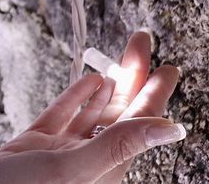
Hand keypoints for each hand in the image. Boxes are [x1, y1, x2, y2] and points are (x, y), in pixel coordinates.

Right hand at [0, 31, 182, 183]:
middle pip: (120, 111)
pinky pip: (63, 115)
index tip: (169, 67)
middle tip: (141, 40)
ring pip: (94, 111)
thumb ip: (119, 145)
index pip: (140, 122)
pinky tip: (88, 79)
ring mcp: (63, 150)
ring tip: (122, 57)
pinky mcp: (37, 144)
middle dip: (133, 75)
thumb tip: (171, 128)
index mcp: (105, 166)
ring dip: (110, 82)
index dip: (156, 92)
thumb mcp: (75, 168)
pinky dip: (77, 95)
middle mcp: (89, 157)